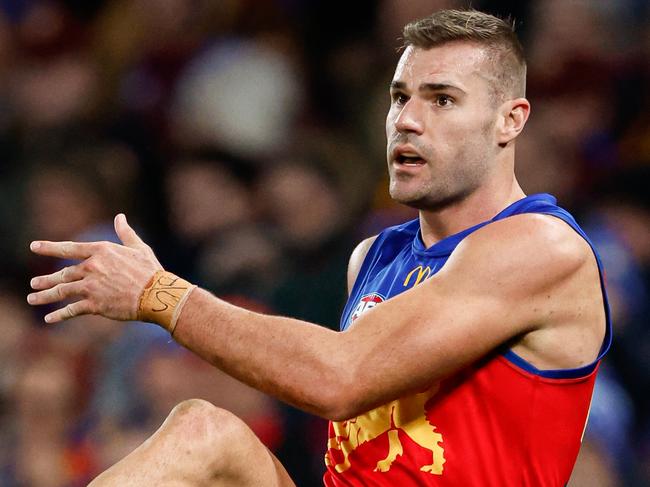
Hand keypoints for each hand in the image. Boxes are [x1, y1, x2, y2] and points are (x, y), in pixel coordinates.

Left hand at [27, 214, 162, 322]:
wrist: (156, 294)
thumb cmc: (150, 270)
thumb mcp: (139, 247)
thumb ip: (125, 233)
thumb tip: (120, 217)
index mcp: (101, 251)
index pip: (69, 248)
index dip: (49, 247)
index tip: (34, 246)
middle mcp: (92, 267)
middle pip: (63, 273)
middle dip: (46, 279)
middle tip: (34, 283)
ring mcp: (91, 287)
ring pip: (62, 291)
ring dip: (45, 296)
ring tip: (32, 298)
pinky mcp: (94, 305)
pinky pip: (71, 310)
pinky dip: (58, 315)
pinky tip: (49, 318)